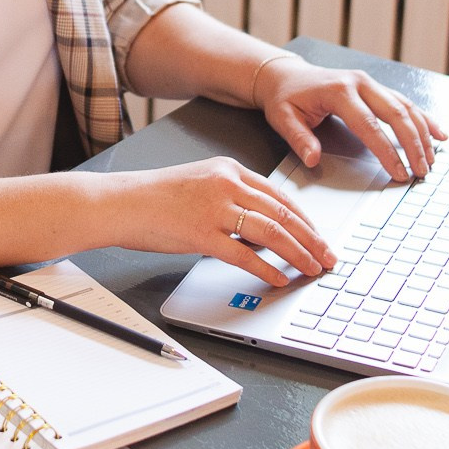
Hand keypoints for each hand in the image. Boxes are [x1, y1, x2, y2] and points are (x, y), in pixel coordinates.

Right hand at [94, 157, 334, 287]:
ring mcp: (215, 208)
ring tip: (312, 269)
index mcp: (229, 169)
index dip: (305, 219)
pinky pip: (244, 254)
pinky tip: (279, 279)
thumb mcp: (199, 183)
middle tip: (328, 257)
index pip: (280, 195)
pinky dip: (266, 269)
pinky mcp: (202, 233)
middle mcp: (227, 184)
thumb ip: (231, 197)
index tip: (319, 236)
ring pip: (272, 232)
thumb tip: (262, 226)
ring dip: (298, 254)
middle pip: (284, 214)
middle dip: (312, 239)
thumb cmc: (154, 197)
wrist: (120, 202)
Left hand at [258, 59, 445, 181]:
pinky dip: (424, 118)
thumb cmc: (286, 98)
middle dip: (413, 145)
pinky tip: (439, 133)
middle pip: (396, 114)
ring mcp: (371, 83)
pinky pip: (405, 102)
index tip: (399, 173)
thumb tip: (312, 159)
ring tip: (432, 159)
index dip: (387, 151)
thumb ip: (299, 139)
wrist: (285, 75)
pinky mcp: (376, 87)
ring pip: (406, 108)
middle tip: (423, 171)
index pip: (369, 126)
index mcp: (339, 91)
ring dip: (422, 134)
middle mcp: (360, 83)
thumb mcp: (282, 118)